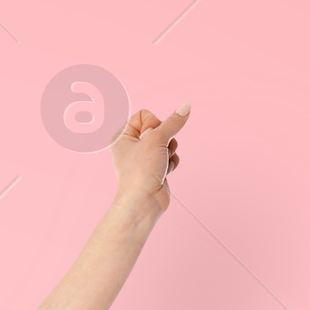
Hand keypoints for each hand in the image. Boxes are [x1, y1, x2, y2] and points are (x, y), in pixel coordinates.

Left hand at [109, 104, 188, 219]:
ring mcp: (144, 158)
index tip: (149, 137)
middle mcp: (132, 146)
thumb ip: (173, 122)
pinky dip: (170, 162)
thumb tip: (186, 107)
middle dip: (163, 139)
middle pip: (158, 128)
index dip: (152, 123)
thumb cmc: (140, 172)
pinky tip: (164, 172)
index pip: (143, 114)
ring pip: (166, 142)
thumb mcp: (157, 139)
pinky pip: (169, 156)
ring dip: (168, 151)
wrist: (143, 202)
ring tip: (159, 163)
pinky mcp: (155, 168)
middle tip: (155, 153)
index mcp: (122, 136)